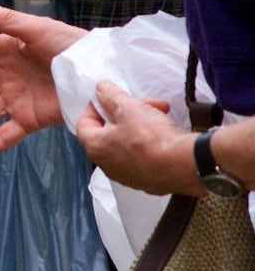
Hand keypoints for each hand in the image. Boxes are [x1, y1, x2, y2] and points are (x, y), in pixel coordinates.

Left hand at [75, 82, 198, 194]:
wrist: (186, 165)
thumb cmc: (151, 138)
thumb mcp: (128, 108)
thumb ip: (110, 96)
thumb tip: (100, 89)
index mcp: (95, 148)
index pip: (84, 123)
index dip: (94, 106)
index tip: (108, 97)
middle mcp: (108, 166)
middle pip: (110, 131)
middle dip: (126, 111)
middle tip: (143, 103)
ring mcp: (130, 176)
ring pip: (130, 142)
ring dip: (142, 123)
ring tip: (161, 112)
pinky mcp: (150, 181)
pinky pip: (146, 155)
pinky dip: (152, 142)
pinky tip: (167, 132)